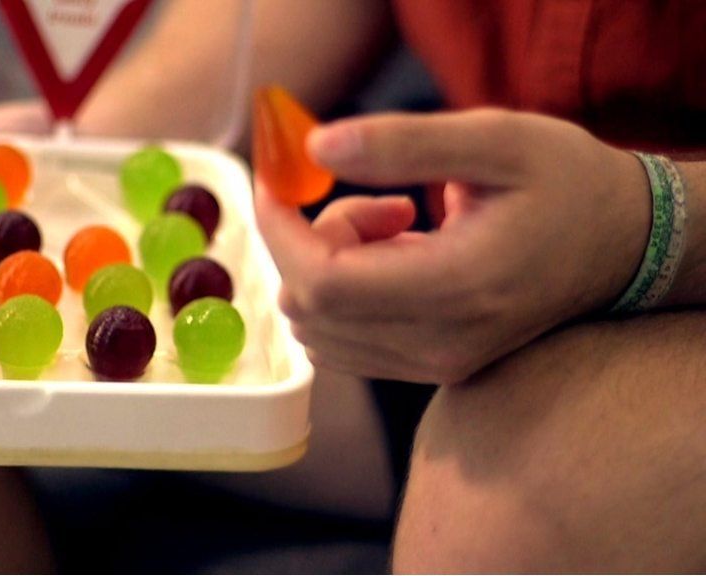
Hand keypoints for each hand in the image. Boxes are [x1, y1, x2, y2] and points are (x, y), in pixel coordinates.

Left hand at [255, 109, 649, 383]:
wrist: (621, 246)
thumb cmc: (567, 184)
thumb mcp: (496, 140)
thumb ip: (404, 144)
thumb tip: (315, 149)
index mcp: (458, 287)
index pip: (322, 283)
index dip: (280, 232)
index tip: (279, 182)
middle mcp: (440, 344)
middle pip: (309, 308)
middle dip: (310, 241)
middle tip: (378, 200)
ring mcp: (434, 365)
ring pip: (318, 328)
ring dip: (329, 266)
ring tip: (396, 224)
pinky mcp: (429, 367)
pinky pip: (344, 340)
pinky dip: (345, 292)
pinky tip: (399, 255)